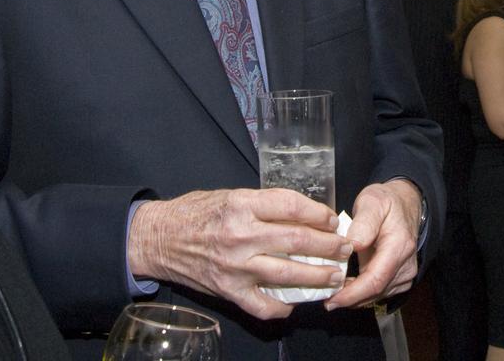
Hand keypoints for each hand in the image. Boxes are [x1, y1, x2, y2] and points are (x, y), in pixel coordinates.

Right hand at [128, 188, 350, 320]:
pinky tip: (295, 304)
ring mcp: (235, 266)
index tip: (332, 220)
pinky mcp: (228, 290)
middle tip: (344, 248)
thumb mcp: (231, 195)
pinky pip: (262, 305)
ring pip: (287, 274)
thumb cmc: (196, 212)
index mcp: (242, 205)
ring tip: (335, 276)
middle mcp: (241, 236)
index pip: (292, 207)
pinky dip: (282, 308)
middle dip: (328, 246)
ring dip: (317, 277)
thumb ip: (264, 204)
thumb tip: (302, 213)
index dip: (318, 214)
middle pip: (297, 241)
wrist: (159, 238)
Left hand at [326, 179, 421, 309]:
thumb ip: (363, 222)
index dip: (352, 294)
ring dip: (354, 297)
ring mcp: (405, 274)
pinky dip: (362, 293)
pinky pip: (380, 292)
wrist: (406, 204)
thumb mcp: (372, 201)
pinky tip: (347, 286)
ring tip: (333, 290)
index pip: (376, 280)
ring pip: (377, 296)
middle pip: (375, 292)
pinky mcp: (401, 279)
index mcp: (399, 246)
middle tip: (325, 299)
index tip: (332, 300)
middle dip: (349, 299)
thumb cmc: (387, 201)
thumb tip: (352, 245)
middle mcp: (406, 264)